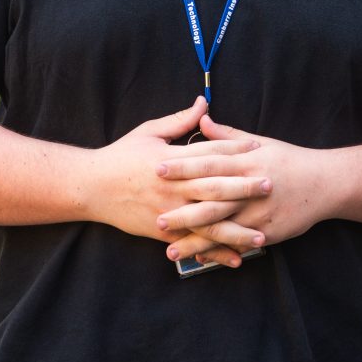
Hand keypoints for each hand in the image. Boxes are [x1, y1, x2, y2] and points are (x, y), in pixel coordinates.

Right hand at [85, 98, 267, 246]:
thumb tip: (204, 103)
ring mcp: (168, 212)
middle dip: (243, 187)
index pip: (207, 153)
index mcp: (170, 159)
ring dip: (236, 230)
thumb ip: (180, 121)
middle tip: (269, 185)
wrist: (92, 187)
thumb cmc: (122, 155)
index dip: (234, 150)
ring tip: (262, 236)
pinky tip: (236, 258)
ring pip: (207, 222)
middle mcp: (171, 187)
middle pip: (213, 187)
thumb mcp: (149, 132)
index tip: (257, 148)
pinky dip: (214, 252)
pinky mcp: (162, 233)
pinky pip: (193, 243)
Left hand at [155, 114, 331, 265]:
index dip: (182, 166)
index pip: (208, 162)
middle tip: (156, 218)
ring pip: (222, 229)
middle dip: (182, 211)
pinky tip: (199, 259)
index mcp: (244, 162)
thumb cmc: (287, 159)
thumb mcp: (258, 142)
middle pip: (211, 200)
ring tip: (169, 249)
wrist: (324, 183)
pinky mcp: (266, 232)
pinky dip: (218, 252)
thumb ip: (226, 136)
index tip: (157, 168)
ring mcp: (257, 214)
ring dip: (195, 241)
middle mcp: (248, 188)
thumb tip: (202, 119)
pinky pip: (237, 244)